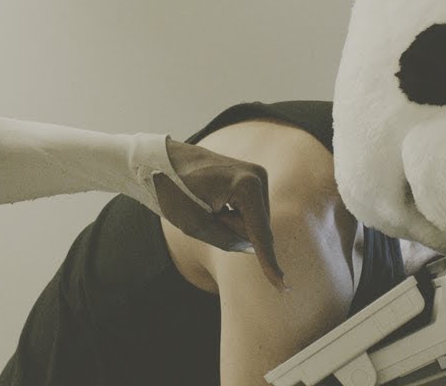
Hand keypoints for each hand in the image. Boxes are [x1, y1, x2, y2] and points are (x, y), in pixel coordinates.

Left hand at [153, 138, 286, 289]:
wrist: (163, 159)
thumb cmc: (174, 189)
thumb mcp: (194, 224)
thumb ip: (226, 241)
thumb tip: (253, 248)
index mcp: (246, 185)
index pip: (260, 234)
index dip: (269, 264)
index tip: (282, 287)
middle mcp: (258, 176)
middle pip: (257, 228)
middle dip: (232, 230)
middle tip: (205, 211)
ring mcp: (257, 175)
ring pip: (253, 222)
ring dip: (230, 222)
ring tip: (208, 204)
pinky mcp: (252, 178)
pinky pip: (249, 212)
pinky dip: (231, 215)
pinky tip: (214, 201)